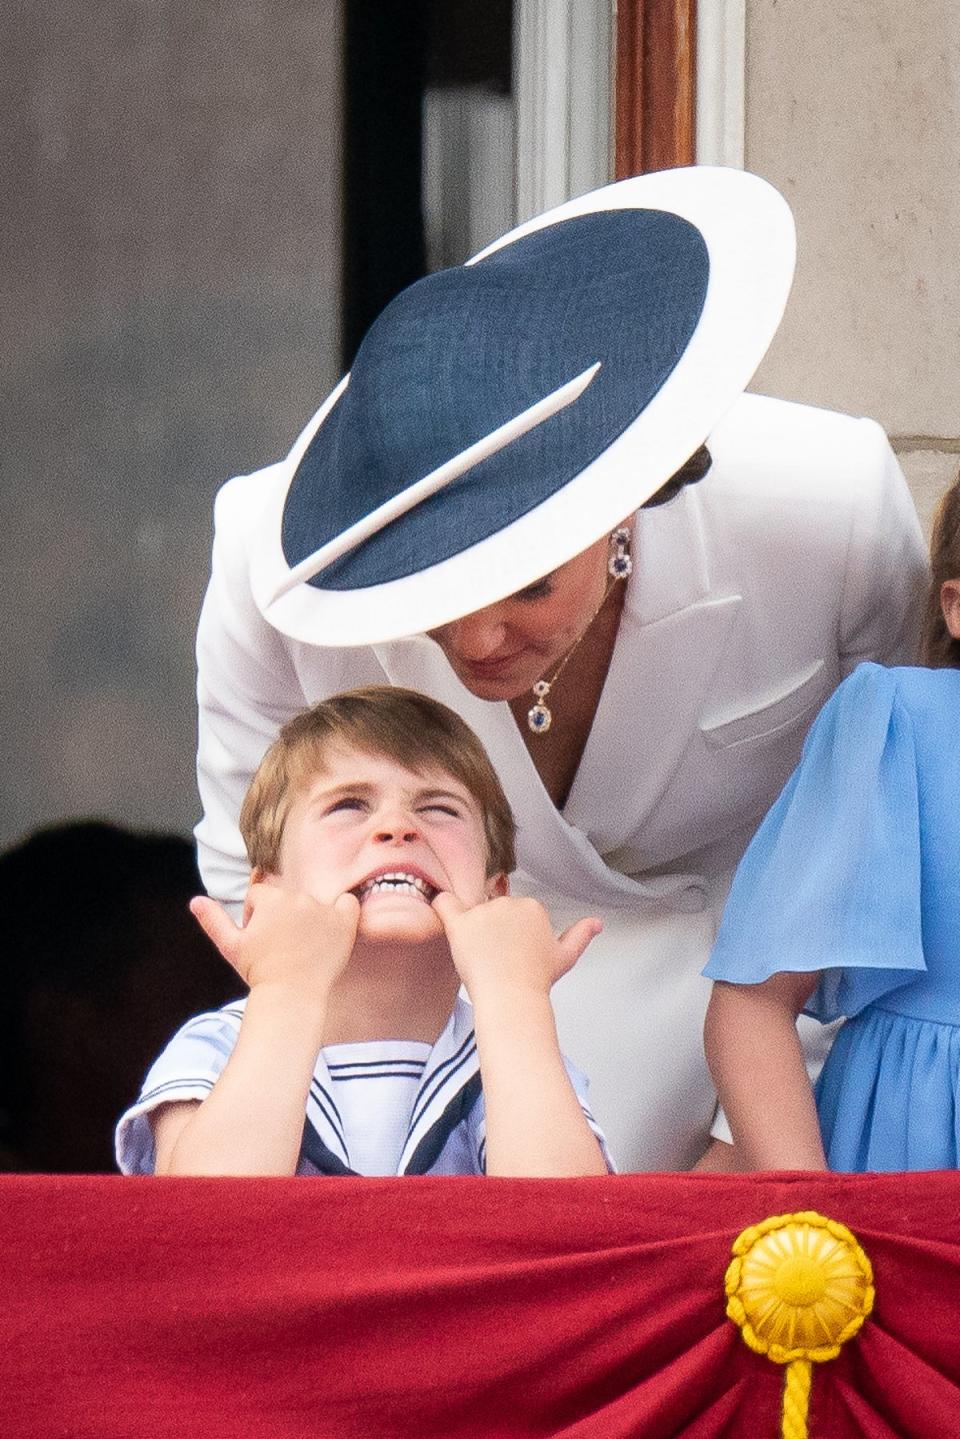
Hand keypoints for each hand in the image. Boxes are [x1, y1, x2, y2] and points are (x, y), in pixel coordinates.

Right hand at [190, 883, 359, 997]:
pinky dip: (342, 912)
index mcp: (270, 899)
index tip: (261, 940)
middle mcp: (298, 898)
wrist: (291, 997)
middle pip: (287, 898)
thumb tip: (195, 901)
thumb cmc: (259, 973)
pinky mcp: (344, 923)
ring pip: (312, 903)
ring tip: (302, 947)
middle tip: (281, 946)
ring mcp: (323, 909)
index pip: (261, 896)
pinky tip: (330, 932)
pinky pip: (348, 903)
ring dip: (307, 918)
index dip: (256, 917)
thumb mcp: (231, 947)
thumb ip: (213, 920)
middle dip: (281, 917)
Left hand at [432, 892, 600, 1000]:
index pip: (513, 911)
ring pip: (470, 912)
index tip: (512, 951)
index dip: (511, 931)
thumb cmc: (537, 981)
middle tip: (495, 957)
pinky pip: (443, 903)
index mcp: (533, 907)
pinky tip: (444, 918)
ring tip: (479, 958)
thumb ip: (580, 935)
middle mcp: (508, 903)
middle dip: (492, 928)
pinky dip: (441, 906)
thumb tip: (597, 923)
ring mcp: (483, 912)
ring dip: (472, 929)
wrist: (513, 999)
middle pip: (492, 908)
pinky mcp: (460, 924)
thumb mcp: (565, 957)